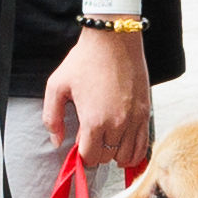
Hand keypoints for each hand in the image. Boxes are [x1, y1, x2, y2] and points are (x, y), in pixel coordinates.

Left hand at [45, 25, 151, 174]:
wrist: (113, 39)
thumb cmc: (84, 59)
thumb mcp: (57, 86)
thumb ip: (52, 118)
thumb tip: (57, 141)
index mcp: (94, 120)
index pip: (90, 157)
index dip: (82, 155)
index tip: (80, 145)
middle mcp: (117, 124)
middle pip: (107, 158)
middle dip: (97, 153)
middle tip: (91, 137)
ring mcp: (134, 119)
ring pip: (127, 155)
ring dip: (115, 153)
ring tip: (107, 140)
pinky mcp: (145, 111)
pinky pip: (144, 144)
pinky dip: (134, 150)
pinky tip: (124, 144)